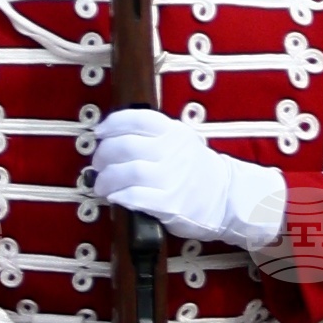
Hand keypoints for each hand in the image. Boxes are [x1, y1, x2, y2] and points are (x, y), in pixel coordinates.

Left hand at [85, 107, 286, 246]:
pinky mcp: (168, 204)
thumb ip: (154, 135)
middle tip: (97, 164)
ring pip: (126, 172)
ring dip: (106, 179)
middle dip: (103, 155)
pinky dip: (119, 196)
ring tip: (102, 184)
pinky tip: (115, 197)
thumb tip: (113, 136)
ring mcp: (171, 178)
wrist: (225, 197)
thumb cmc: (196, 169)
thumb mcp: (181, 141)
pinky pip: (134, 197)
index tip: (100, 132)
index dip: (112, 124)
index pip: (137, 119)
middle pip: (124, 146)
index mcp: (174, 132)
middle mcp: (172, 151)